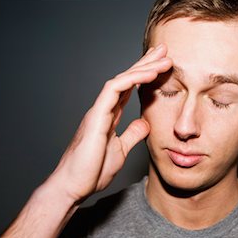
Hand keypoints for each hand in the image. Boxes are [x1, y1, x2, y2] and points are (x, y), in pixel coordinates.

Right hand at [46, 44, 171, 203]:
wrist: (73, 187)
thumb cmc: (92, 171)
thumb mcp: (121, 149)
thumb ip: (132, 134)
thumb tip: (145, 123)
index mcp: (109, 116)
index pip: (129, 89)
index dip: (145, 76)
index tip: (161, 65)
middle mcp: (103, 109)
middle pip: (127, 79)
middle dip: (146, 63)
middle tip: (164, 50)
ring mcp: (98, 111)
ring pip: (121, 80)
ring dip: (143, 67)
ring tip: (163, 58)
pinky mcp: (95, 116)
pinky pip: (114, 90)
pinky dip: (132, 79)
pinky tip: (148, 73)